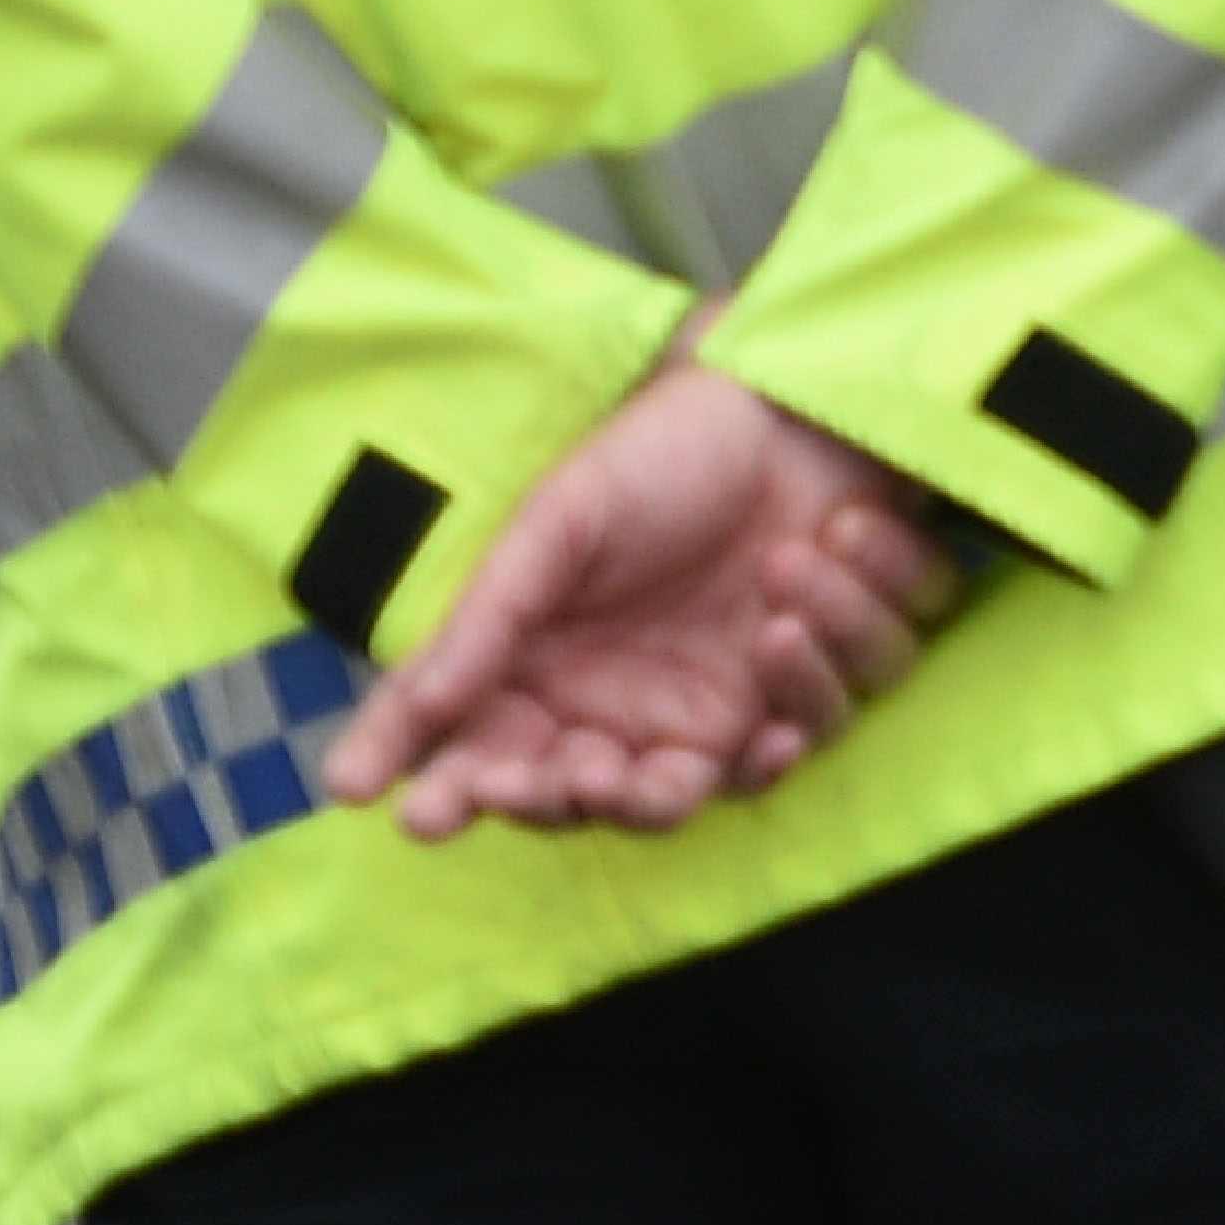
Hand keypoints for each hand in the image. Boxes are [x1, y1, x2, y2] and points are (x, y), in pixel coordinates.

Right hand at [323, 357, 955, 844]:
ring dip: (752, 698)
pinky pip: (817, 732)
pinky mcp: (799, 697)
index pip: (480, 764)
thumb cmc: (661, 458)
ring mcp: (714, 717)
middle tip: (592, 772)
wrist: (796, 409)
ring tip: (773, 615)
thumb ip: (484, 623)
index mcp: (539, 678)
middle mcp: (621, 717)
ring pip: (711, 786)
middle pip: (593, 809)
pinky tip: (808, 628)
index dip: (450, 797)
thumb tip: (403, 722)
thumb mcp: (560, 524)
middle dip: (592, 799)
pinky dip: (821, 684)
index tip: (423, 815)